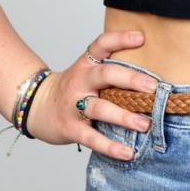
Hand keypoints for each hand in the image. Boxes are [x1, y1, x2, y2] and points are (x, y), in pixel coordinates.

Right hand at [26, 29, 157, 160]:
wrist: (36, 106)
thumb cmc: (74, 87)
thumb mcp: (87, 71)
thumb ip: (112, 69)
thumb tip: (152, 72)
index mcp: (86, 64)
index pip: (101, 44)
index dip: (120, 38)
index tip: (141, 38)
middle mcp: (80, 81)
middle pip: (105, 74)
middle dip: (130, 79)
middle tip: (153, 87)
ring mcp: (73, 105)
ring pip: (100, 108)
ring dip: (124, 117)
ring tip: (145, 124)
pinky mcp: (70, 128)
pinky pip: (92, 138)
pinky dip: (110, 147)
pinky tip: (128, 152)